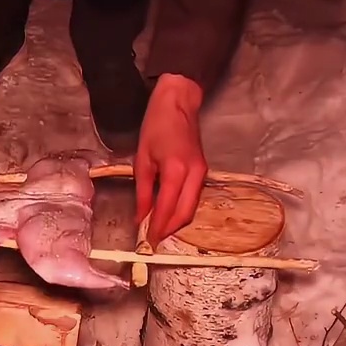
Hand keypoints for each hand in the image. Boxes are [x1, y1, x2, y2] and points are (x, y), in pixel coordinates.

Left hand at [135, 74, 207, 244]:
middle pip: (185, 214)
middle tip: (153, 241)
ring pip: (192, 207)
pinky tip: (168, 213)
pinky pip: (194, 197)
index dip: (157, 228)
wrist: (179, 104)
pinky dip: (182, 210)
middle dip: (169, 230)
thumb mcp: (142, 159)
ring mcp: (203, 173)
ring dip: (176, 222)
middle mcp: (194, 174)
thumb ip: (142, 191)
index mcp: (175, 170)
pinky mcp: (204, 171)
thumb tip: (141, 217)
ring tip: (158, 230)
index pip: (166, 208)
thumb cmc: (156, 126)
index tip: (147, 242)